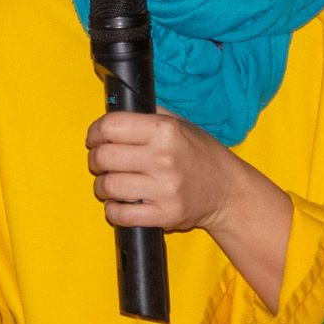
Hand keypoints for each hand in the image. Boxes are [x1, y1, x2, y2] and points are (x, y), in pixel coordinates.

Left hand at [86, 111, 292, 309]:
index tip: (95, 138)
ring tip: (111, 183)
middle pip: (104, 157)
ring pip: (108, 186)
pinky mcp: (164, 215)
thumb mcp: (180, 124)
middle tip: (100, 162)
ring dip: (102, 186)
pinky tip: (120, 202)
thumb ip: (149, 115)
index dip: (95, 132)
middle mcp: (164, 158)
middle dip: (95, 159)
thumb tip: (117, 108)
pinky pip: (120, 214)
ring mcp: (164, 189)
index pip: (111, 126)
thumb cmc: (201, 154)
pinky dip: (113, 209)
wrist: (228, 191)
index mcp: (166, 131)